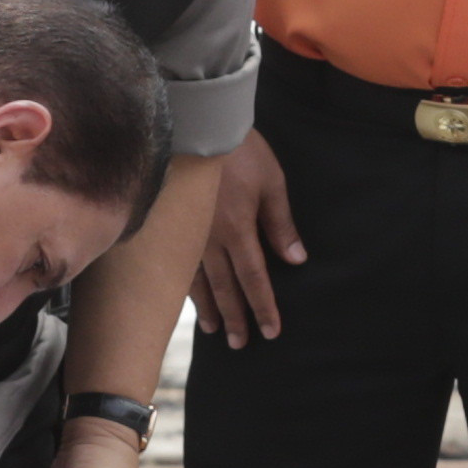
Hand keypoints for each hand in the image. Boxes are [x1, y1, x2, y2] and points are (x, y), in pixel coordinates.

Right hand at [187, 131, 300, 345]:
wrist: (197, 123)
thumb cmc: (240, 150)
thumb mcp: (272, 182)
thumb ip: (281, 223)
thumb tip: (295, 259)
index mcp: (239, 230)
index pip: (254, 278)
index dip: (263, 306)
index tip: (271, 331)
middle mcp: (211, 239)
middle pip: (226, 288)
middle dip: (236, 317)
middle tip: (242, 344)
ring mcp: (188, 234)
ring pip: (199, 281)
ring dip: (209, 308)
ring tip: (216, 331)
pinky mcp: (172, 224)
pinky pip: (177, 264)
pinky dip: (185, 286)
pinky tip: (187, 298)